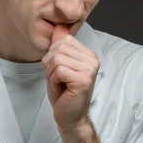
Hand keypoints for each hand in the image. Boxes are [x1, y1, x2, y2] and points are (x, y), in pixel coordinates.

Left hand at [42, 24, 101, 142]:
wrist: (70, 117)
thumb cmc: (64, 93)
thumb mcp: (58, 65)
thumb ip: (59, 46)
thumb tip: (58, 25)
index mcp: (88, 54)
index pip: (63, 40)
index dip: (53, 56)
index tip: (60, 72)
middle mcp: (92, 59)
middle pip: (58, 49)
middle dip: (50, 66)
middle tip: (59, 80)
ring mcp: (90, 69)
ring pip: (56, 59)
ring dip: (51, 74)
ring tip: (61, 84)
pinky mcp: (84, 79)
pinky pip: (58, 70)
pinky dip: (54, 81)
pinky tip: (62, 89)